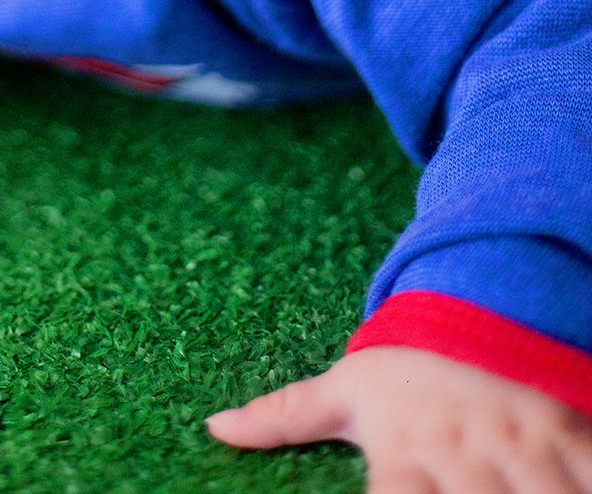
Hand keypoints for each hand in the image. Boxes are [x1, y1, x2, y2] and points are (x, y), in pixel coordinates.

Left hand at [207, 347, 591, 493]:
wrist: (479, 293)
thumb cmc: (406, 358)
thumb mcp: (346, 387)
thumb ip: (284, 415)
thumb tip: (212, 428)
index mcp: (404, 454)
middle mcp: (461, 458)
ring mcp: (519, 451)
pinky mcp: (570, 439)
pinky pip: (588, 474)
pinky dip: (585, 486)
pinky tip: (573, 490)